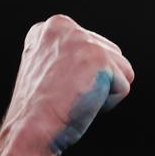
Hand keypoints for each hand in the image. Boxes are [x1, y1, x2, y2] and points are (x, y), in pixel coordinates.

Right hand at [0, 15, 133, 155]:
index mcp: (51, 28)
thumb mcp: (49, 70)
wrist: (31, 128)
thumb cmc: (39, 111)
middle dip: (98, 82)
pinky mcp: (99, 58)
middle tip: (68, 95)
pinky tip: (82, 103)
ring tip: (75, 98)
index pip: (95, 47)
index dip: (84, 76)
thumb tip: (96, 66)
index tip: (58, 87)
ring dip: (105, 92)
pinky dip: (109, 103)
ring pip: (121, 69)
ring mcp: (82, 40)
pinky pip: (123, 86)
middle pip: (112, 55)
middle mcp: (65, 27)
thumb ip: (70, 57)